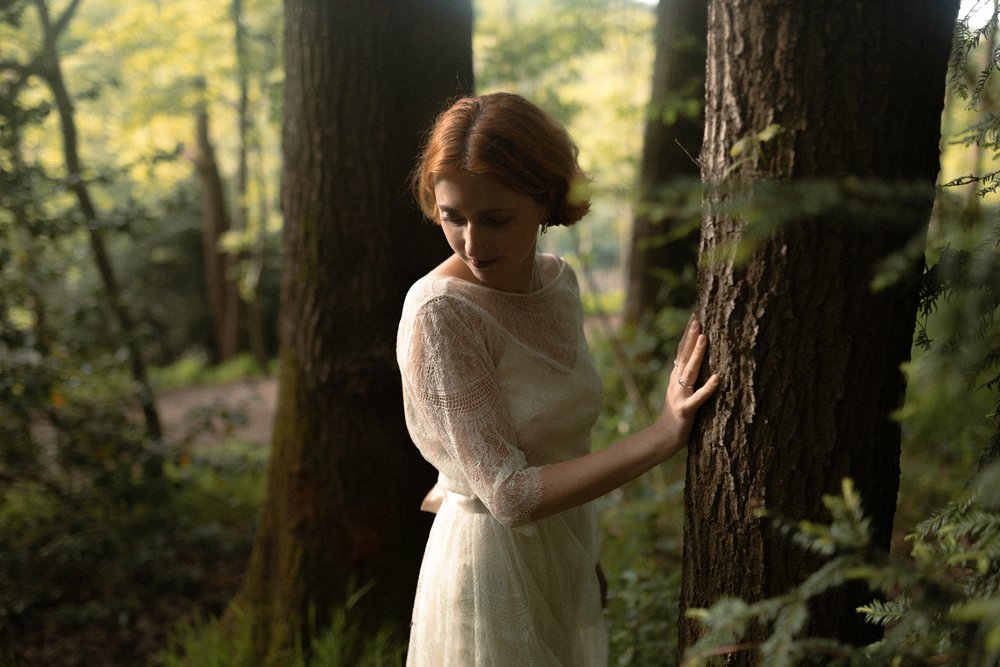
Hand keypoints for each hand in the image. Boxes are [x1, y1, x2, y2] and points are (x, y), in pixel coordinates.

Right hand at [654, 315, 719, 458]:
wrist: (662, 439)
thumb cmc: (675, 417)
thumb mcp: (679, 393)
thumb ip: (684, 378)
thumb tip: (688, 362)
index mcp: (676, 378)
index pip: (681, 352)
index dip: (688, 335)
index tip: (695, 316)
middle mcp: (676, 383)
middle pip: (683, 356)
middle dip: (691, 337)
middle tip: (697, 318)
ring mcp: (680, 396)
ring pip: (690, 371)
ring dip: (697, 354)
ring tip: (705, 337)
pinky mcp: (686, 410)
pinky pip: (699, 397)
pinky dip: (708, 387)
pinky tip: (718, 378)